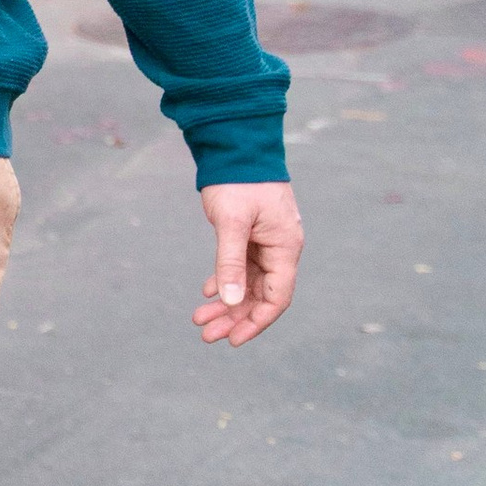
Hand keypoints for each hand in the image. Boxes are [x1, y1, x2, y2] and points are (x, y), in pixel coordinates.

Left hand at [192, 181, 302, 344]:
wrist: (237, 145)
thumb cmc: (238, 181)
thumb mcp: (232, 222)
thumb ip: (231, 262)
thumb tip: (232, 302)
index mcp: (285, 247)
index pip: (277, 298)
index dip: (256, 322)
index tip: (232, 340)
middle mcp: (280, 248)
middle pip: (261, 295)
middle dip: (235, 318)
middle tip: (206, 335)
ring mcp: (267, 242)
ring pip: (249, 284)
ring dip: (227, 303)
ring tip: (200, 319)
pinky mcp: (252, 234)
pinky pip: (242, 267)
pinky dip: (226, 280)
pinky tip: (207, 291)